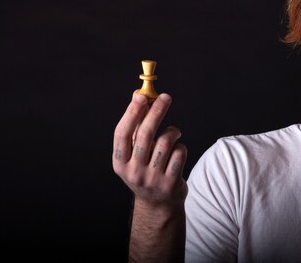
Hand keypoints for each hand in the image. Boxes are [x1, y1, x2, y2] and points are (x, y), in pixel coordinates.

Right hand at [113, 91, 187, 206]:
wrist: (158, 204)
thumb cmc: (145, 169)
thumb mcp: (135, 152)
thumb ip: (135, 126)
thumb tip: (138, 95)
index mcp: (120, 162)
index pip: (122, 133)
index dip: (131, 113)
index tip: (142, 96)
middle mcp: (133, 172)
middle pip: (145, 134)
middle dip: (157, 111)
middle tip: (166, 97)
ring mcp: (152, 179)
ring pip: (166, 141)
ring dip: (173, 131)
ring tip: (174, 133)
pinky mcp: (170, 183)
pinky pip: (179, 152)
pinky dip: (181, 146)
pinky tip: (177, 151)